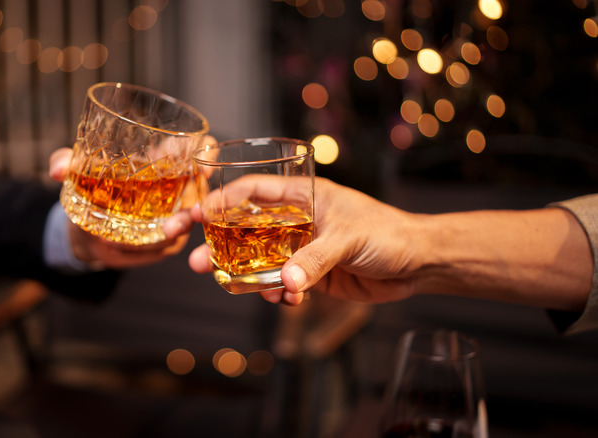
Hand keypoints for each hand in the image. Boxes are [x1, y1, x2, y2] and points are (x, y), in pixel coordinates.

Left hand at [49, 147, 193, 268]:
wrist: (86, 227)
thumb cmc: (93, 186)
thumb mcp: (80, 170)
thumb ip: (67, 161)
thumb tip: (58, 170)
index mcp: (167, 160)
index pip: (202, 148)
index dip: (208, 154)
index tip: (200, 165)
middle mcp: (179, 189)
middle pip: (201, 195)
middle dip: (191, 209)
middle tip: (170, 223)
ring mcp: (176, 218)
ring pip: (181, 228)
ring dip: (162, 236)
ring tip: (123, 239)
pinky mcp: (165, 245)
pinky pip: (162, 250)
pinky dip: (142, 252)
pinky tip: (117, 248)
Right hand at [188, 177, 420, 305]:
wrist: (417, 264)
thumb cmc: (388, 233)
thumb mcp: (348, 239)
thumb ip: (314, 259)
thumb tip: (285, 281)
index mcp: (305, 196)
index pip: (254, 191)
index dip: (223, 200)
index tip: (197, 215)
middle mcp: (299, 220)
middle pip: (248, 229)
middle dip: (221, 245)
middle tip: (196, 260)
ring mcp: (303, 248)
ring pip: (262, 260)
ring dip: (245, 274)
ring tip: (229, 285)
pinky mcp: (313, 275)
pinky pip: (284, 283)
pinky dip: (279, 292)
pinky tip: (284, 299)